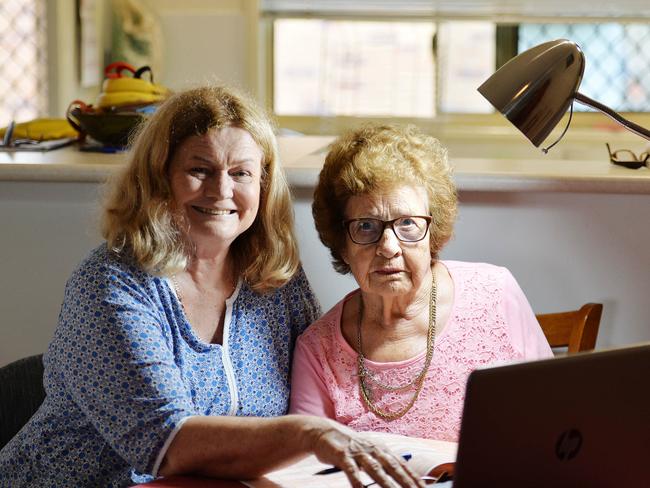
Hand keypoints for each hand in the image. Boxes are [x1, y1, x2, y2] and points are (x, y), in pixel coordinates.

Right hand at [303, 417, 424, 487]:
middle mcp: (372, 449)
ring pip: (375, 468)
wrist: (323, 431)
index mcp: (380, 448)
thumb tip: (399, 476)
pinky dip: (357, 481)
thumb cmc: (348, 445)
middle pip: (392, 467)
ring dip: (386, 482)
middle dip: (405, 481)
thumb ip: (382, 462)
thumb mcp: (367, 451)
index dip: (412, 477)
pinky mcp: (342, 455)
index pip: (401, 464)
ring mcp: (357, 451)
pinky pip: (351, 470)